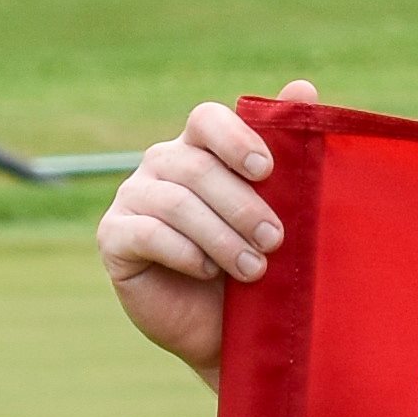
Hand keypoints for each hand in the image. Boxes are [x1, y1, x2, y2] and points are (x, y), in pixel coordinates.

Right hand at [97, 79, 311, 385]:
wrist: (229, 330)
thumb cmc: (257, 263)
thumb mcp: (282, 211)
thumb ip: (291, 150)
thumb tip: (303, 87)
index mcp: (200, 149)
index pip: (207, 120)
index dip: (235, 139)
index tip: (267, 171)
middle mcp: (161, 165)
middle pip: (196, 167)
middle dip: (243, 205)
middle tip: (276, 240)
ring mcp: (132, 198)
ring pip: (176, 203)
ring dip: (222, 236)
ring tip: (255, 268)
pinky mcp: (114, 237)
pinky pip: (146, 233)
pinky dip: (184, 252)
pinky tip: (207, 271)